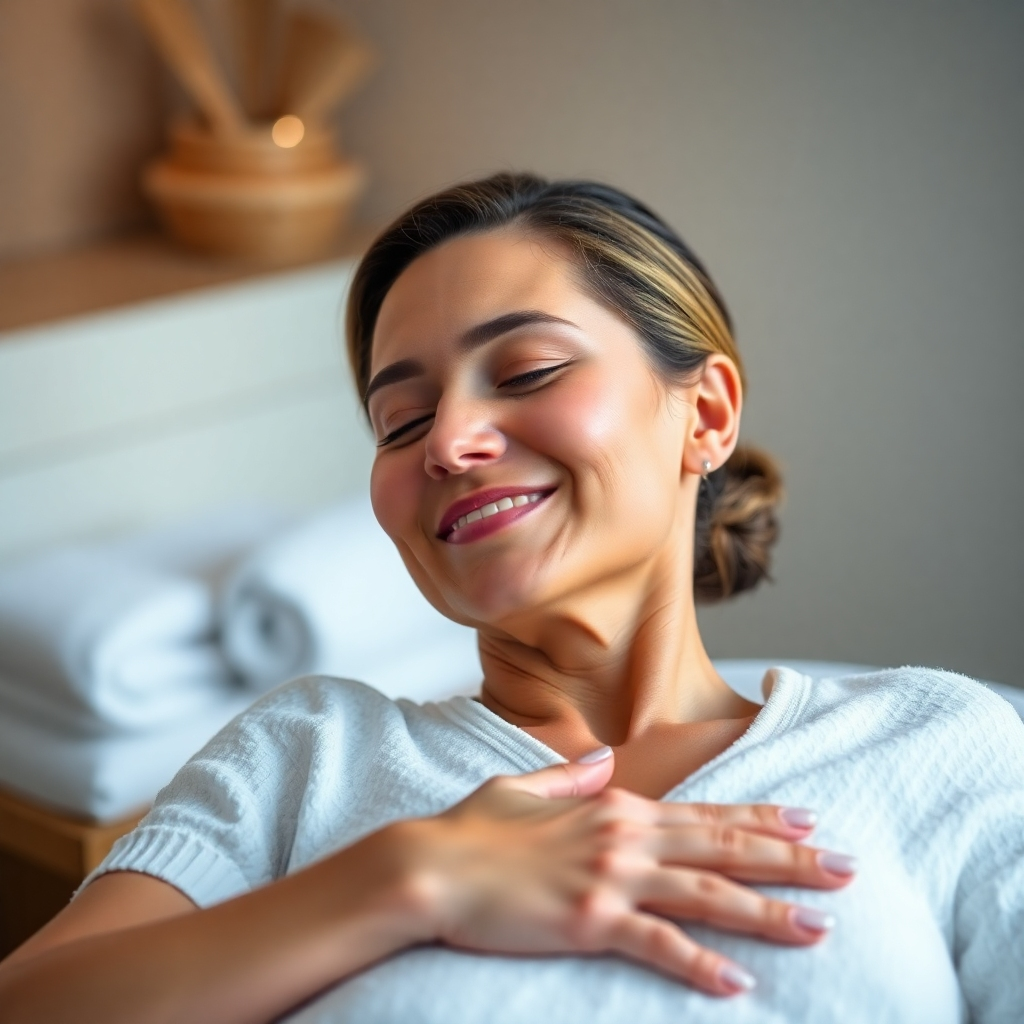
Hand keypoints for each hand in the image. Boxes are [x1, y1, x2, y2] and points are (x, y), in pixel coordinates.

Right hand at [397, 748, 854, 995]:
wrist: (430, 864)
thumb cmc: (473, 829)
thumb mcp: (525, 787)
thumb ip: (572, 776)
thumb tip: (604, 762)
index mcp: (615, 805)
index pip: (706, 812)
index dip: (762, 817)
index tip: (810, 820)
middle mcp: (624, 835)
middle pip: (724, 847)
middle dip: (790, 858)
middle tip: (847, 867)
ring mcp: (611, 878)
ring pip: (708, 893)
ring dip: (767, 911)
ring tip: (819, 926)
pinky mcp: (591, 921)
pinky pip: (660, 944)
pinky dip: (702, 965)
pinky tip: (739, 984)